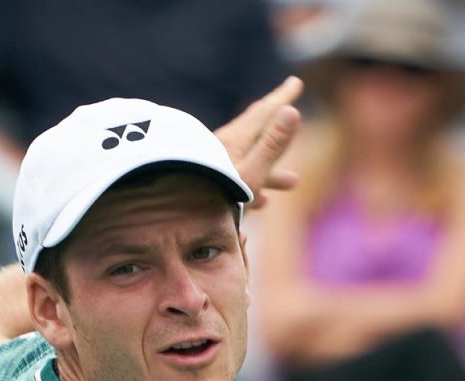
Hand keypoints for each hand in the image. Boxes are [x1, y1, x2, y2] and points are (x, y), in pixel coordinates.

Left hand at [215, 76, 302, 208]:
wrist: (169, 215)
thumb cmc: (212, 199)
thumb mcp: (249, 174)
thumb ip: (271, 145)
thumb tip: (292, 110)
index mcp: (234, 141)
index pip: (262, 113)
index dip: (281, 97)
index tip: (295, 81)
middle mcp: (222, 148)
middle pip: (255, 132)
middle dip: (276, 127)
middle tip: (290, 110)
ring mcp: (211, 165)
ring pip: (248, 161)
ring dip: (272, 170)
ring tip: (292, 182)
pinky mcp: (203, 183)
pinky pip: (236, 179)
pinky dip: (254, 186)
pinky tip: (263, 203)